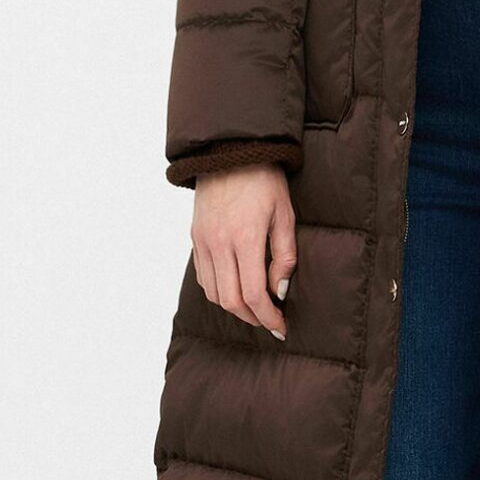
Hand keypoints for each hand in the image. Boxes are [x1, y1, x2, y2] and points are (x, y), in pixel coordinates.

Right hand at [190, 165, 296, 339]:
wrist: (229, 152)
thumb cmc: (264, 180)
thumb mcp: (285, 214)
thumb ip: (284, 256)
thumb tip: (279, 291)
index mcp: (244, 238)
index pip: (253, 294)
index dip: (268, 317)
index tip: (281, 327)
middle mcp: (219, 243)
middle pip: (230, 301)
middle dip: (252, 318)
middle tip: (270, 322)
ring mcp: (203, 241)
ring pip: (213, 293)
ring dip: (234, 308)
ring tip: (255, 308)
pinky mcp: (195, 238)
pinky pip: (203, 277)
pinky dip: (219, 291)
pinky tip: (236, 289)